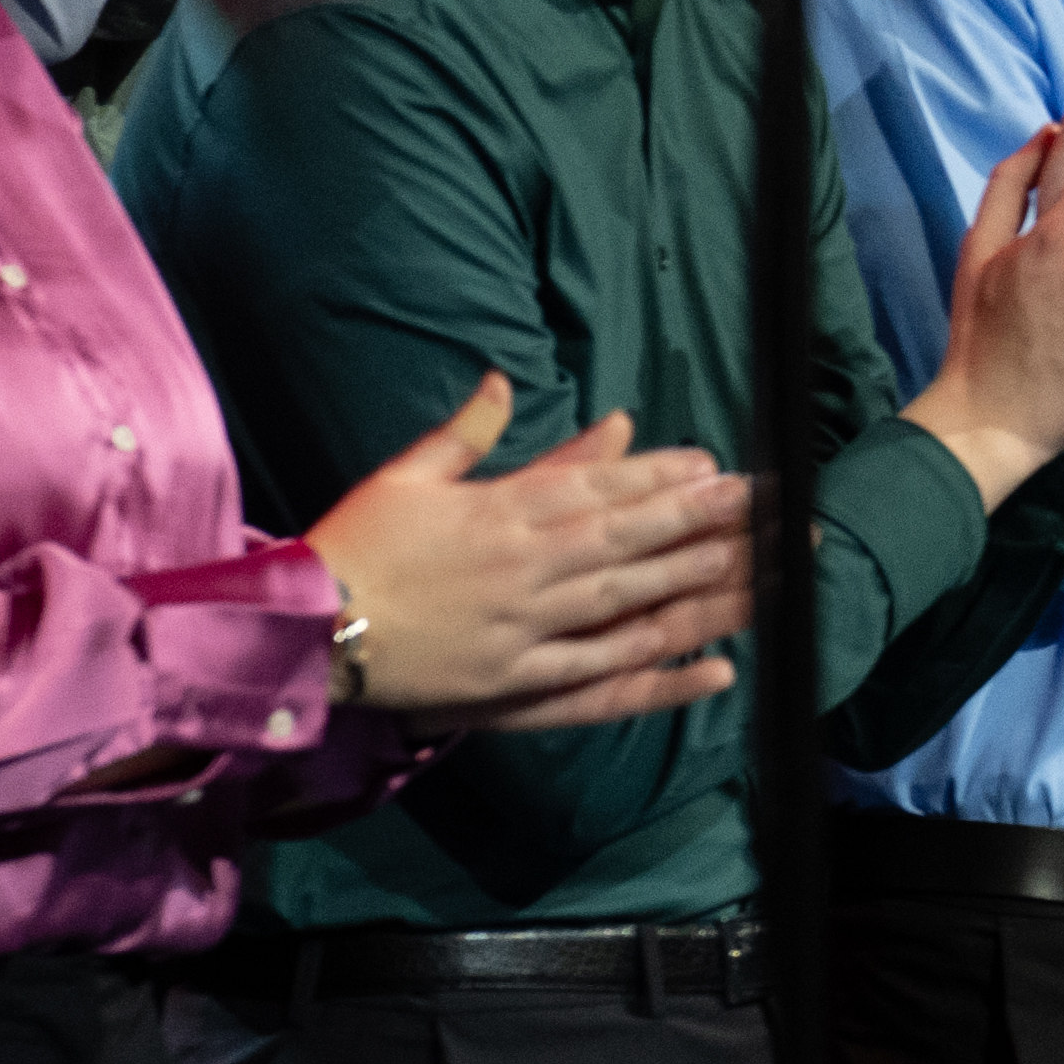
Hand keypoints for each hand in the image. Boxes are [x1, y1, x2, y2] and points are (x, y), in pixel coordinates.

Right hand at [310, 376, 756, 732]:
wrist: (300, 629)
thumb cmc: (353, 547)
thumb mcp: (406, 475)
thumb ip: (466, 432)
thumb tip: (504, 381)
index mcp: (499, 512)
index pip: (595, 488)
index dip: (659, 477)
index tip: (714, 466)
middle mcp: (523, 567)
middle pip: (626, 540)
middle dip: (698, 521)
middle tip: (763, 506)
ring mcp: (523, 628)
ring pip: (626, 603)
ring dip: (693, 585)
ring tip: (754, 568)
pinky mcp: (514, 683)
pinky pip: (597, 676)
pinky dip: (655, 672)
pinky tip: (708, 665)